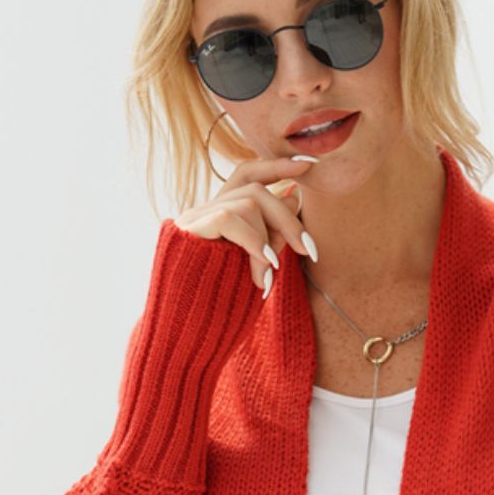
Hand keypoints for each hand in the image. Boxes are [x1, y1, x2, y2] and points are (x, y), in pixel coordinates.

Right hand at [174, 154, 318, 295]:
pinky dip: (253, 241)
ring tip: (269, 274)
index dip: (277, 166)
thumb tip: (294, 195)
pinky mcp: (188, 231)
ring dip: (268, 240)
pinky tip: (263, 265)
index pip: (247, 175)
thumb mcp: (257, 264)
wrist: (184, 328)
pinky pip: (229, 218)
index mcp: (220, 216)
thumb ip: (273, 233)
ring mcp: (195, 218)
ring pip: (248, 203)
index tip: (308, 165)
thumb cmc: (221, 304)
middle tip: (309, 250)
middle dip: (288, 218)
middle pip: (255, 188)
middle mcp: (205, 211)